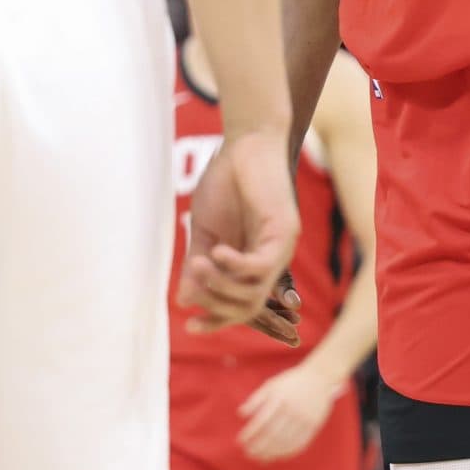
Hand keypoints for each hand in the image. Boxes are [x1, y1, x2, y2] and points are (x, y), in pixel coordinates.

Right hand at [178, 130, 298, 341]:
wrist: (244, 144)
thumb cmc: (225, 183)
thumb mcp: (204, 231)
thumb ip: (197, 265)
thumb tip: (184, 298)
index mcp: (251, 263)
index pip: (240, 306)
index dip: (217, 320)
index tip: (190, 325)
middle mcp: (270, 261)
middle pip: (248, 306)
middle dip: (216, 306)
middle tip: (191, 289)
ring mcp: (281, 248)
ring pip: (254, 291)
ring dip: (221, 285)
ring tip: (198, 265)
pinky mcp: (285, 231)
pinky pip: (262, 264)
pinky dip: (237, 265)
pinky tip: (218, 252)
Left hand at [239, 361, 341, 460]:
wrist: (320, 377)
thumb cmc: (291, 382)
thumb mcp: (272, 384)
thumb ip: (256, 399)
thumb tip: (241, 414)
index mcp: (280, 397)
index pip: (262, 420)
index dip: (250, 433)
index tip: (240, 442)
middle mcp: (292, 409)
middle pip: (273, 434)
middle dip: (259, 446)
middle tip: (248, 453)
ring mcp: (304, 418)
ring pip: (286, 441)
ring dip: (271, 452)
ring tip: (260, 458)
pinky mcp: (314, 425)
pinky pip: (300, 443)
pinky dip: (287, 452)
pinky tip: (277, 455)